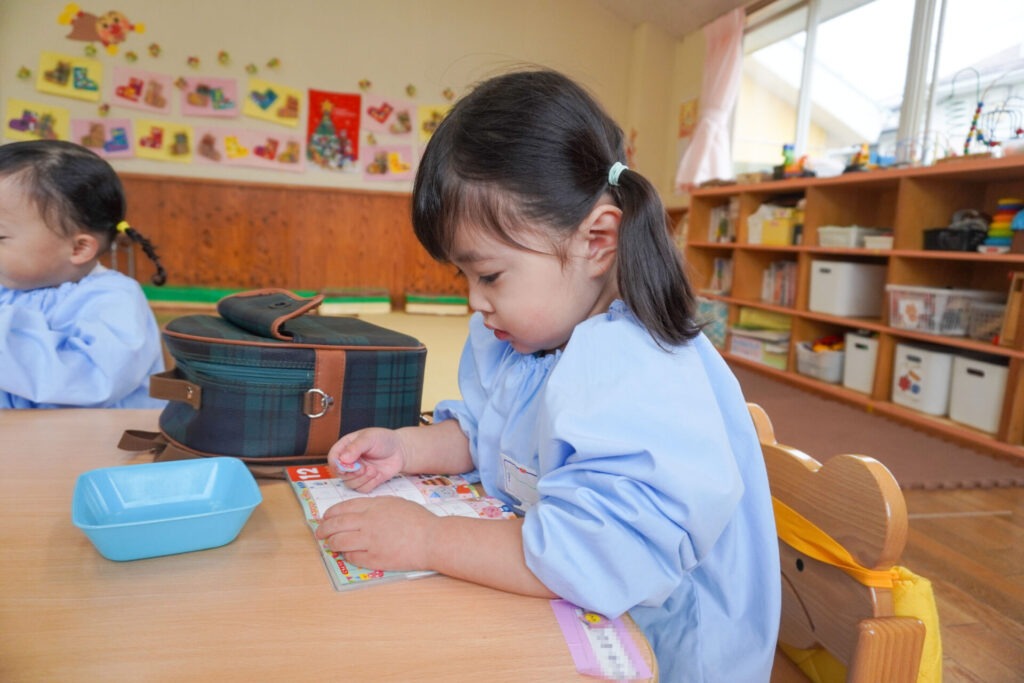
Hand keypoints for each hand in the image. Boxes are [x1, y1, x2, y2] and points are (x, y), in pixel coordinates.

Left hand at [314, 496, 437, 571]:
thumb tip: (356, 513)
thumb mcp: (395, 503)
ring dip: (331, 543)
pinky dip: (347, 555)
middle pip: (335, 525)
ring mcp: (370, 541)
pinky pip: (351, 557)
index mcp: (373, 505)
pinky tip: (349, 553)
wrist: (432, 539)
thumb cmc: (418, 520)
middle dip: (323, 529)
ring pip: (339, 542)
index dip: (330, 514)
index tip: (325, 518)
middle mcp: (368, 522)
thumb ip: (374, 506)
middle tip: (320, 533)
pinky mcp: (374, 559)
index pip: (342, 508)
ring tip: (331, 545)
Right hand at [327, 427, 409, 492]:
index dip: (337, 464)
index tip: (345, 466)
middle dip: (352, 473)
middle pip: (340, 474)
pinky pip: (362, 489)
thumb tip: (343, 459)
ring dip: (362, 479)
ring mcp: (357, 472)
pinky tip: (378, 474)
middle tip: (364, 468)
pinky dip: (371, 483)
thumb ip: (355, 447)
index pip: (333, 458)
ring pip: (350, 484)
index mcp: (345, 447)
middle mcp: (349, 461)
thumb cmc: (384, 440)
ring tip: (374, 470)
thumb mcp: (369, 438)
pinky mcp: (366, 481)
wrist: (400, 450)